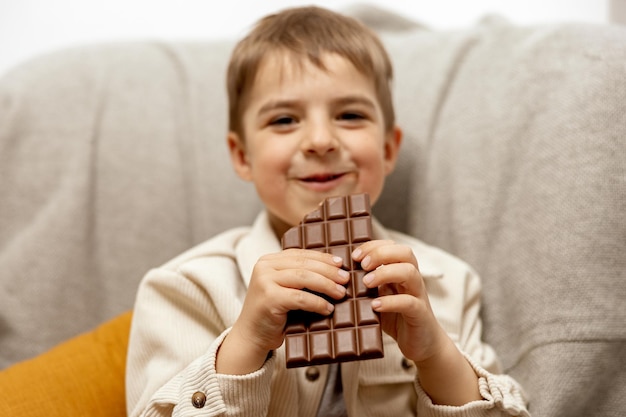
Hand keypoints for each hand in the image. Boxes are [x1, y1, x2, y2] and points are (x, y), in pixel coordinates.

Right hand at [217, 249, 348, 373]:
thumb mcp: (285, 289)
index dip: (323, 258)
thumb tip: (335, 270)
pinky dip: (317, 303)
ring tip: (341, 293)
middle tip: (346, 279)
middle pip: (304, 264)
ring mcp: (265, 281)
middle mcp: (264, 267)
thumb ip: (300, 277)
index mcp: (268, 260)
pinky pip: (300, 298)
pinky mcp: (269, 298)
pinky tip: (328, 308)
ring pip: (304, 277)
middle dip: (329, 271)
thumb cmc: (273, 314)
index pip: (301, 254)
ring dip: (327, 285)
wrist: (251, 337)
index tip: (341, 264)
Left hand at [351, 240, 446, 362]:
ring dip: (385, 273)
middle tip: (362, 265)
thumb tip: (342, 274)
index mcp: (403, 272)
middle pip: (406, 253)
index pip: (393, 247)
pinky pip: (409, 302)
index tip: (355, 256)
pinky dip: (390, 302)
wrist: (422, 344)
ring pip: (409, 272)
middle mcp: (413, 280)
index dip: (374, 246)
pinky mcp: (420, 314)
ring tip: (366, 283)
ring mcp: (418, 296)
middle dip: (381, 254)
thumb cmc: (396, 318)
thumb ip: (368, 284)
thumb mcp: (380, 296)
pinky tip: (375, 305)